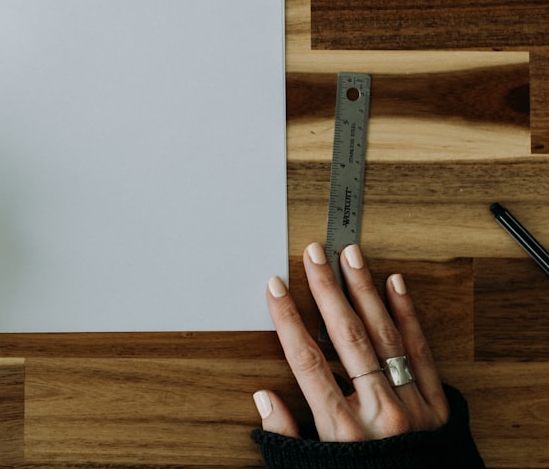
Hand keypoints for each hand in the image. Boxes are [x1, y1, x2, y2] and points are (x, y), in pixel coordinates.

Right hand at [253, 242, 448, 440]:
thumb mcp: (313, 468)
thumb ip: (287, 434)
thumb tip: (262, 397)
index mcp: (343, 430)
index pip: (307, 361)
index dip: (288, 320)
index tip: (276, 288)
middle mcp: (379, 413)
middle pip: (346, 338)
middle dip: (326, 291)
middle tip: (314, 255)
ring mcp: (412, 407)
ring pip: (384, 337)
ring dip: (365, 291)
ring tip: (352, 257)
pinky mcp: (439, 407)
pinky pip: (423, 354)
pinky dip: (408, 317)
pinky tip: (396, 286)